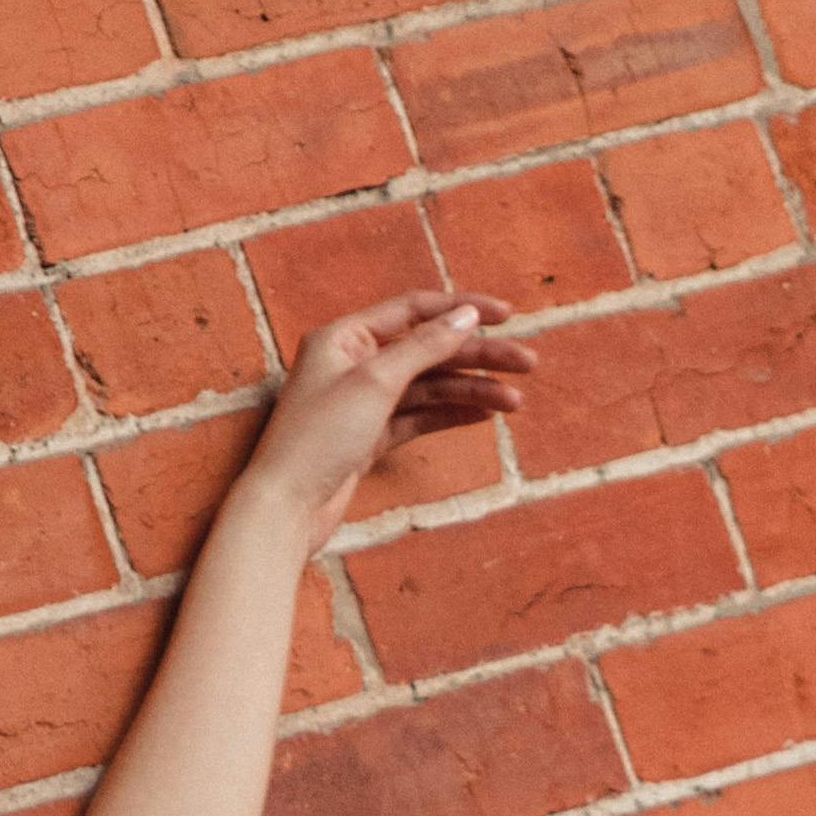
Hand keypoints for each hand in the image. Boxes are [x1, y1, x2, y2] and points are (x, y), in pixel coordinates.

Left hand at [238, 286, 528, 544]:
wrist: (286, 507)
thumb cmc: (318, 438)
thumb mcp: (375, 382)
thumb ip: (424, 346)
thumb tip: (466, 315)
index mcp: (343, 337)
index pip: (413, 309)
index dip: (461, 308)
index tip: (508, 316)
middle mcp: (352, 363)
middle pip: (428, 349)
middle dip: (478, 355)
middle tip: (528, 364)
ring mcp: (362, 402)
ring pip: (428, 386)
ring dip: (472, 390)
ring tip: (515, 402)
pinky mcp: (369, 436)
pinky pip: (419, 417)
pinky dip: (451, 415)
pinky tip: (485, 416)